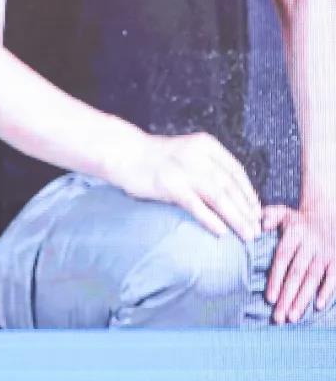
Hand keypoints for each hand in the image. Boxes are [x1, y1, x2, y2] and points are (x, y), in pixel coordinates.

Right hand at [109, 132, 260, 240]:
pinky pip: (196, 206)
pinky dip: (211, 219)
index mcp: (207, 146)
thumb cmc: (154, 158)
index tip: (257, 212)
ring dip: (236, 218)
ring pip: (219, 197)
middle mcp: (199, 156)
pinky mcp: (170, 185)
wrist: (123, 153)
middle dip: (247, 210)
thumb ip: (206, 166)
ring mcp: (185, 170)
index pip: (236, 172)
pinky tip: (222, 232)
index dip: (249, 193)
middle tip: (257, 229)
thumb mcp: (187, 153)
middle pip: (231, 186)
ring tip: (247, 235)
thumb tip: (228, 193)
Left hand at [262, 203, 335, 323]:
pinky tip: (319, 305)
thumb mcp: (282, 212)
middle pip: (297, 274)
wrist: (328, 211)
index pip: (282, 259)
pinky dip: (328, 290)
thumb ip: (269, 217)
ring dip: (304, 298)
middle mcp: (310, 245)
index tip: (270, 299)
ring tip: (293, 316)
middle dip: (288, 296)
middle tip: (279, 317)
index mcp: (294, 234)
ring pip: (313, 278)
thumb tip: (261, 227)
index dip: (276, 279)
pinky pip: (334, 276)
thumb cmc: (297, 218)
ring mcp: (326, 252)